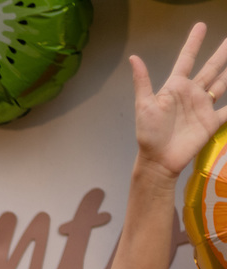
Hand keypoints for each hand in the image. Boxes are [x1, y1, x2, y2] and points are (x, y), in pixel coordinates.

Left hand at [132, 22, 226, 178]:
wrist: (159, 160)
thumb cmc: (149, 133)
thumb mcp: (144, 105)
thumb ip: (142, 81)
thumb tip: (134, 57)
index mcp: (175, 87)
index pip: (187, 59)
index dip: (193, 43)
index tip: (200, 26)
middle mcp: (191, 93)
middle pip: (211, 68)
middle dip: (221, 53)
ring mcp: (203, 106)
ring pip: (223, 83)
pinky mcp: (212, 121)